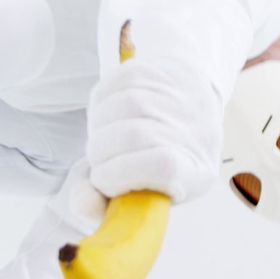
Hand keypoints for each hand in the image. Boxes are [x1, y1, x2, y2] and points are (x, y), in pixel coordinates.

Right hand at [85, 58, 221, 202]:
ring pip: (125, 104)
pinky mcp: (163, 73)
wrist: (184, 112)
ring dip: (98, 127)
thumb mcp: (137, 194)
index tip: (105, 182)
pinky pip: (119, 83)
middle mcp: (197, 132)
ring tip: (103, 138)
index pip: (164, 166)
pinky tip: (105, 116)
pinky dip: (100, 102)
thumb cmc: (152, 165)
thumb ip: (105, 205)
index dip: (122, 174)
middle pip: (136, 135)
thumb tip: (82, 203)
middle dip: (101, 152)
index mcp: (196, 173)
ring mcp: (181, 99)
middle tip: (101, 159)